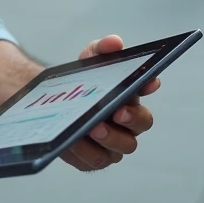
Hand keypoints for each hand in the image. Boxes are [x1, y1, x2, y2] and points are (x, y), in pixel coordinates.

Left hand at [61, 36, 157, 172]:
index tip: (148, 80)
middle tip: (116, 111)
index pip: (148, 87)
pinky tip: (72, 140)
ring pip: (122, 147)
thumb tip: (115, 42)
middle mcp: (129, 121)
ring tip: (91, 127)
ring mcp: (114, 142)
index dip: (149, 83)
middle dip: (131, 117)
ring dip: (109, 138)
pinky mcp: (94, 158)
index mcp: (131, 94)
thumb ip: (101, 49)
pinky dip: (85, 151)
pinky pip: (96, 160)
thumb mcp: (88, 61)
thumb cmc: (81, 83)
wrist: (53, 103)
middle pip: (142, 123)